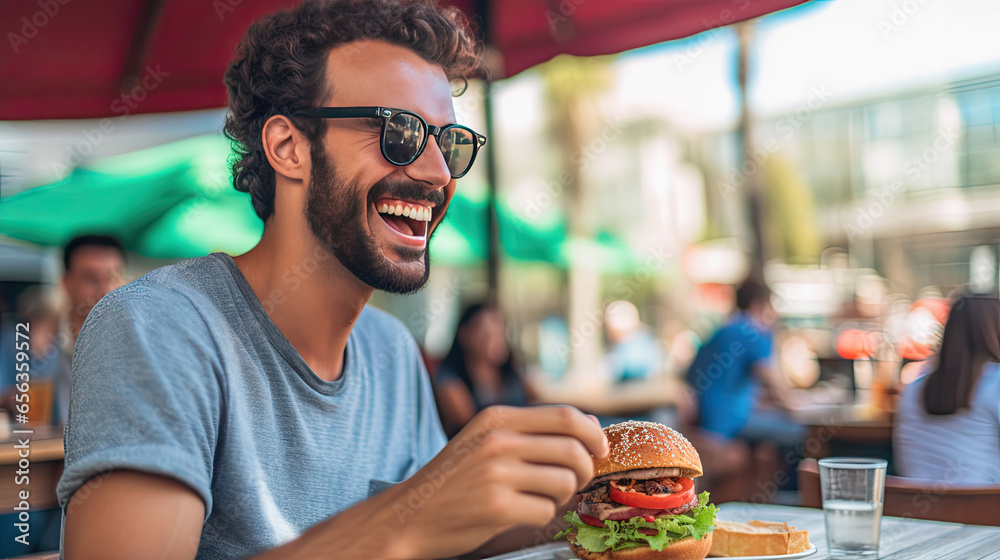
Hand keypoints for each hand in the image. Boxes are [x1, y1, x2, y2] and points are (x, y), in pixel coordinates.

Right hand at [386, 405, 607, 558]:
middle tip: (574, 481)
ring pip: (565, 483)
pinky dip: (540, 516)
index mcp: (496, 417)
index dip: (592, 434)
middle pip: (573, 450)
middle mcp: (498, 441)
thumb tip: (592, 425)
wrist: (408, 515)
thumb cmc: (454, 479)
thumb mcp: (485, 440)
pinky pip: (546, 511)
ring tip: (536, 497)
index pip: (566, 416)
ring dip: (560, 496)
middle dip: (584, 470)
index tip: (599, 450)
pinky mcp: (497, 507)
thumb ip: (533, 431)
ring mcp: (497, 474)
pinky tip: (518, 513)